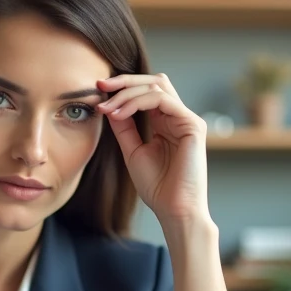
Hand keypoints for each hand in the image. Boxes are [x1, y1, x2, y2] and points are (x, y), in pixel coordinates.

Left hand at [96, 73, 209, 226]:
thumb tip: (108, 105)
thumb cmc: (157, 187)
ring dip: (127, 94)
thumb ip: (124, 127)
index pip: (147, 91)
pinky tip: (119, 114)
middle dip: (125, 80)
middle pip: (155, 82)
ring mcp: (188, 120)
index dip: (123, 86)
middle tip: (101, 85)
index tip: (98, 90)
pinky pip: (162, 100)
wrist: (174, 210)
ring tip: (107, 108)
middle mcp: (179, 117)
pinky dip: (137, 102)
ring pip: (157, 87)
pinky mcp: (193, 125)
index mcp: (167, 122)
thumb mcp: (132, 151)